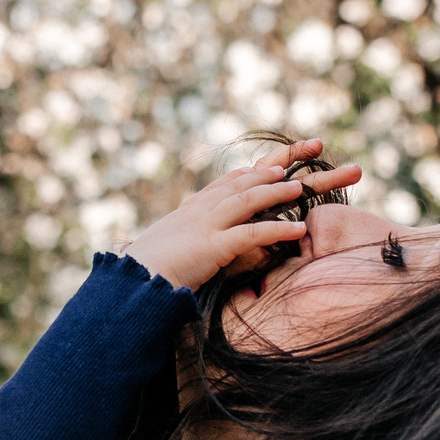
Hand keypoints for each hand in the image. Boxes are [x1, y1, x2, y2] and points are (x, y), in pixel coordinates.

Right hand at [123, 141, 362, 290]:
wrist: (133, 282)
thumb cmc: (149, 271)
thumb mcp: (173, 250)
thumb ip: (192, 244)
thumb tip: (199, 250)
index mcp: (194, 209)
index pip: (229, 181)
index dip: (254, 170)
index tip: (277, 162)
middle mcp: (202, 209)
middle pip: (246, 182)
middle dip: (277, 169)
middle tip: (305, 157)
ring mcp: (208, 225)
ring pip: (249, 201)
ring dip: (278, 193)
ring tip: (303, 188)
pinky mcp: (213, 247)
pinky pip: (251, 235)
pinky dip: (277, 231)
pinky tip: (299, 231)